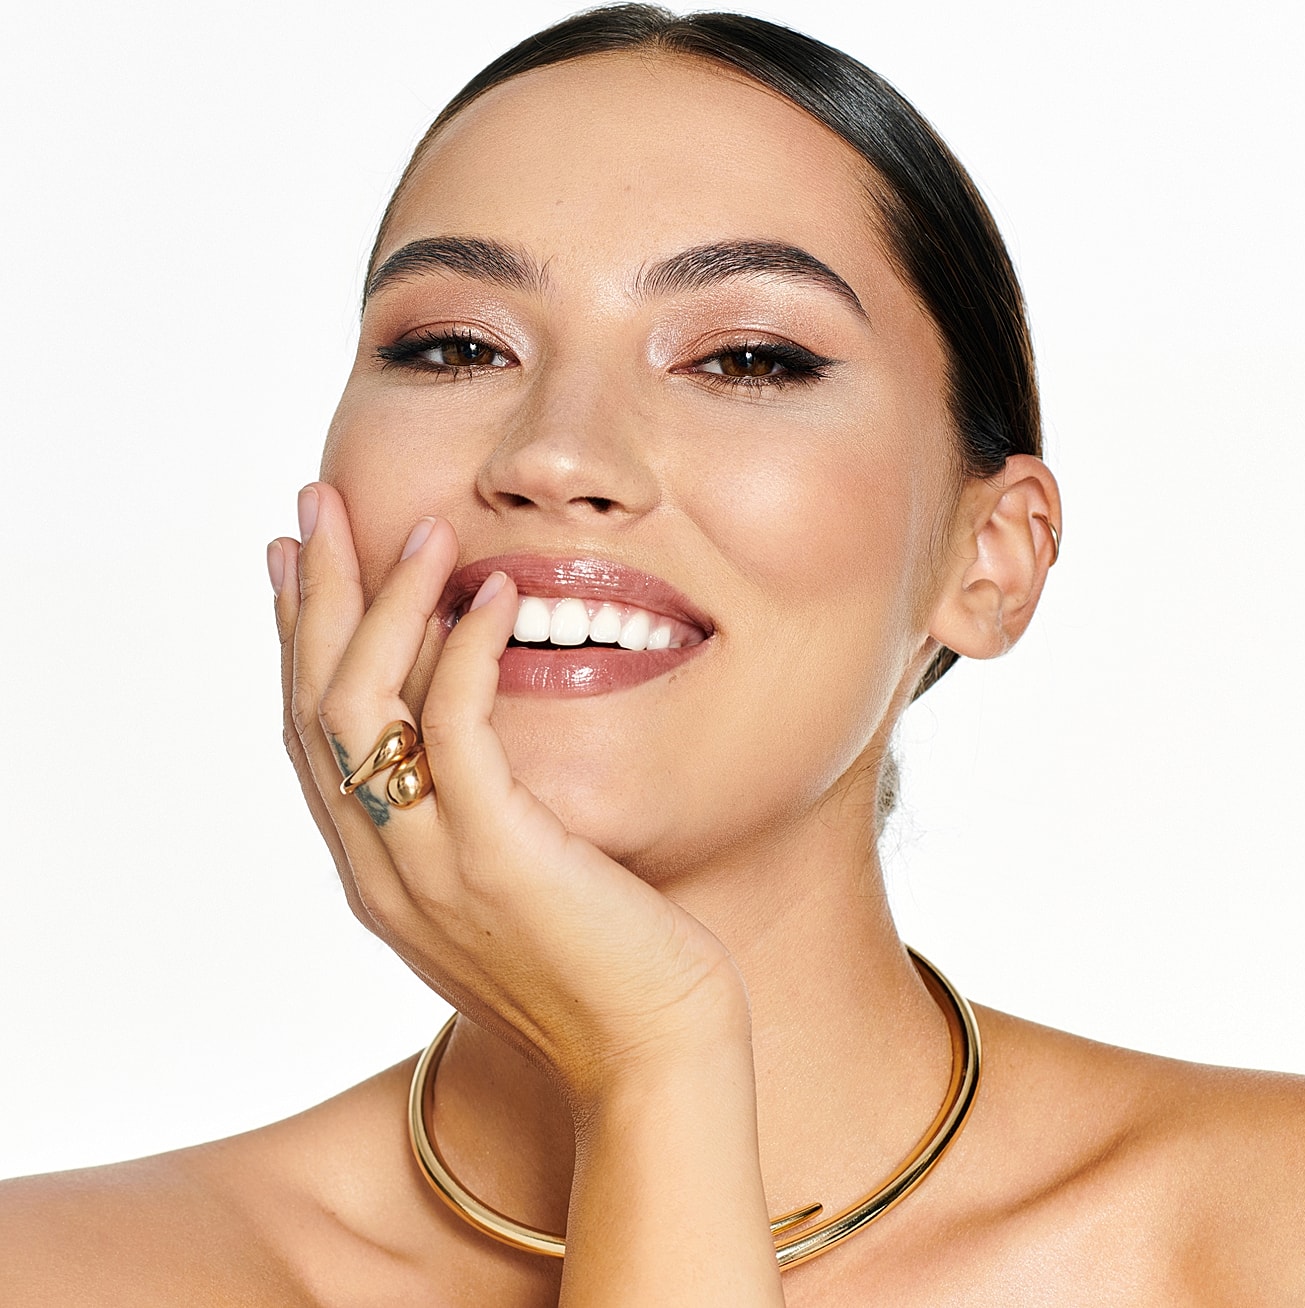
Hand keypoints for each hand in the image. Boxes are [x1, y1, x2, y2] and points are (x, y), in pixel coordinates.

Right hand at [269, 483, 746, 1102]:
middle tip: (316, 506)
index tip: (295, 562)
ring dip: (379, 606)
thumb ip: (471, 820)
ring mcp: (430, 868)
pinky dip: (468, 653)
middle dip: (311, 598)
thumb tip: (472, 740)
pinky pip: (457, 730)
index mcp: (380, 874)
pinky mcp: (498, 859)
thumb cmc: (602, 967)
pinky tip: (496, 595)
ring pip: (360, 711)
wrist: (647, 1060)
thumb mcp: (511, 887)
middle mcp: (382, 870)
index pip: (312, 738)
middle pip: (313, 707)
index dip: (297, 641)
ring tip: (413, 528)